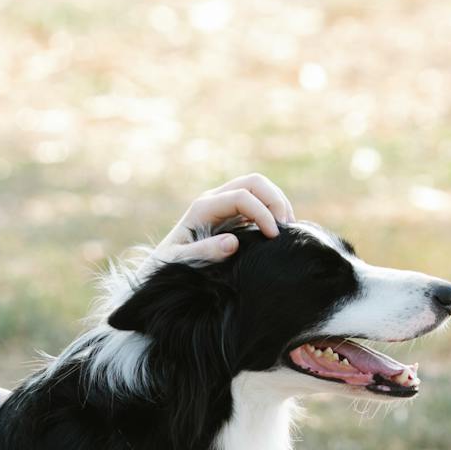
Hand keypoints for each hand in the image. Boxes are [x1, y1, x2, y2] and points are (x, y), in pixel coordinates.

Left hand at [152, 173, 294, 262]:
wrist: (162, 267)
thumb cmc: (169, 266)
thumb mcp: (181, 262)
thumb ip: (204, 252)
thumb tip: (232, 243)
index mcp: (203, 207)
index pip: (242, 196)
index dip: (262, 213)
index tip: (274, 237)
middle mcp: (215, 199)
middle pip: (255, 182)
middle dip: (275, 200)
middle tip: (287, 228)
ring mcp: (224, 204)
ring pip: (259, 188)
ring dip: (278, 203)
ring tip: (288, 230)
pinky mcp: (232, 214)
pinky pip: (258, 202)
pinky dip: (273, 211)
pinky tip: (279, 232)